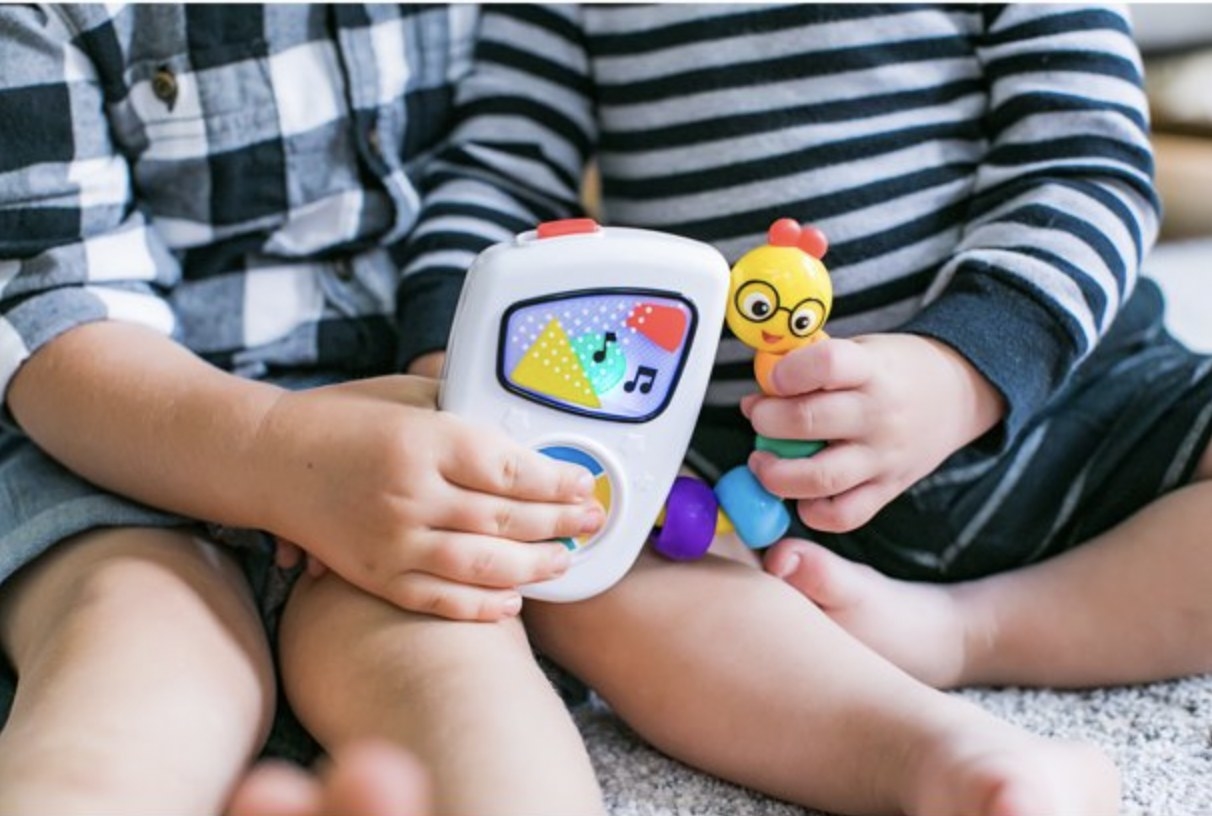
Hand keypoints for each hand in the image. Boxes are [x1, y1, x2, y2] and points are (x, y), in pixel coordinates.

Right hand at [251, 375, 603, 620]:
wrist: (267, 459)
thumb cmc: (342, 419)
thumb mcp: (406, 395)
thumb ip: (463, 406)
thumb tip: (521, 418)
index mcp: (424, 441)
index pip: (510, 469)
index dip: (557, 481)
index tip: (584, 484)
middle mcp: (411, 493)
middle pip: (505, 519)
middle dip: (559, 524)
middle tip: (591, 523)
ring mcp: (391, 540)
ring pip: (480, 564)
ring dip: (532, 567)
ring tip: (563, 562)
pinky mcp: (374, 574)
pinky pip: (437, 599)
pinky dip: (479, 605)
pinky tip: (512, 601)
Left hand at [740, 334, 1003, 531]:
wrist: (956, 394)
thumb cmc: (891, 370)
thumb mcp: (858, 349)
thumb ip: (807, 367)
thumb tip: (755, 399)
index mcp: (872, 368)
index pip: (827, 364)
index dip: (787, 372)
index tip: (773, 378)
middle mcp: (879, 415)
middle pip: (809, 421)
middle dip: (767, 420)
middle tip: (760, 417)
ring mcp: (884, 458)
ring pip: (820, 478)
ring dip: (776, 473)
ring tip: (763, 461)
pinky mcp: (887, 490)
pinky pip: (842, 515)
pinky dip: (811, 511)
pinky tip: (799, 492)